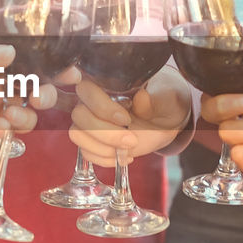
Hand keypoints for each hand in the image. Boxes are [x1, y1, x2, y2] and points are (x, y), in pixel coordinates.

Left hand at [0, 40, 56, 151]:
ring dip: (25, 116)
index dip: (45, 68)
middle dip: (42, 94)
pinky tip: (2, 124)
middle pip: (28, 94)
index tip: (67, 70)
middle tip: (39, 94)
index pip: (23, 66)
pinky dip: (5, 132)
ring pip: (19, 118)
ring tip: (14, 111)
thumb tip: (11, 53)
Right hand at [69, 67, 192, 165]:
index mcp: (106, 82)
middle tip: (132, 140)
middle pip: (79, 116)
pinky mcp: (92, 141)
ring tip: (128, 150)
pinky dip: (105, 159)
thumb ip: (154, 98)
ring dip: (103, 148)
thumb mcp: (165, 98)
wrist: (164, 120)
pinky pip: (86, 152)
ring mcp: (89, 121)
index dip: (103, 108)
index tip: (127, 120)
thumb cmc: (162, 102)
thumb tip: (141, 98)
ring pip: (78, 135)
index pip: (87, 90)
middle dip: (105, 133)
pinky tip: (125, 157)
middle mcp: (92, 101)